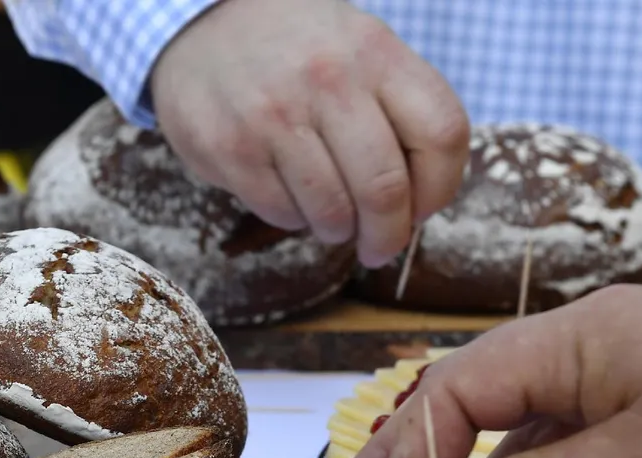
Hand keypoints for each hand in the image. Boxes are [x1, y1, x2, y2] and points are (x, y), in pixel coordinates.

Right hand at [149, 0, 469, 265]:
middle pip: (386, 188)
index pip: (442, 134)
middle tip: (380, 247)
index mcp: (374, 51)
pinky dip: (292, 218)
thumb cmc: (296, 50)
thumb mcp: (359, 50)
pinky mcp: (229, 148)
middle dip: (389, 235)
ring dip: (338, 231)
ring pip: (332, 212)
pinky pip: (281, 213)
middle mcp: (327, 79)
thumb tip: (417, 205)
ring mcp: (274, 115)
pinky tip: (288, 195)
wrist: (200, 27)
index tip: (422, 208)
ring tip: (332, 223)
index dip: (441, 188)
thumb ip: (397, 110)